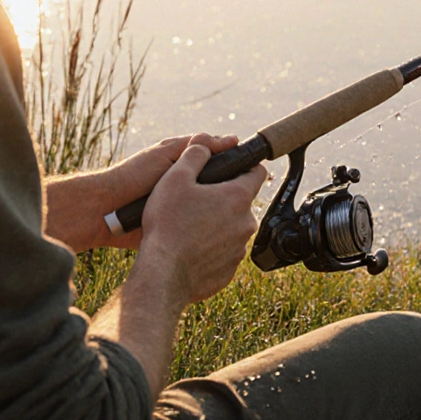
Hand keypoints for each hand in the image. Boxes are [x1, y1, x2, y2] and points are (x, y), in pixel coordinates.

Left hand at [44, 134, 240, 252]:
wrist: (107, 211)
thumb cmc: (134, 177)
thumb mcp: (167, 154)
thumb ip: (195, 147)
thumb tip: (231, 140)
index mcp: (185, 167)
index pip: (219, 163)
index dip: (235, 165)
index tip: (253, 169)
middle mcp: (189, 188)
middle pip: (220, 189)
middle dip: (231, 193)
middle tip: (248, 198)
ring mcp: (185, 210)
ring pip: (214, 210)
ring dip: (223, 213)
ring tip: (239, 215)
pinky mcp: (180, 228)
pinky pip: (202, 228)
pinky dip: (211, 228)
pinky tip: (223, 231)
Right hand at [136, 135, 267, 303]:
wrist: (163, 274)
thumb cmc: (168, 224)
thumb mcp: (174, 178)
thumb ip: (194, 155)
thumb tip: (204, 145)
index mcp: (238, 197)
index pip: (258, 172)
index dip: (246, 166)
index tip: (233, 168)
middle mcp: (246, 223)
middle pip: (242, 203)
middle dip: (224, 199)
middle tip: (198, 200)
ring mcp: (239, 249)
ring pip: (232, 229)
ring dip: (217, 225)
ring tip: (189, 227)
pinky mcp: (228, 271)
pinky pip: (223, 254)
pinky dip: (210, 250)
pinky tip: (189, 249)